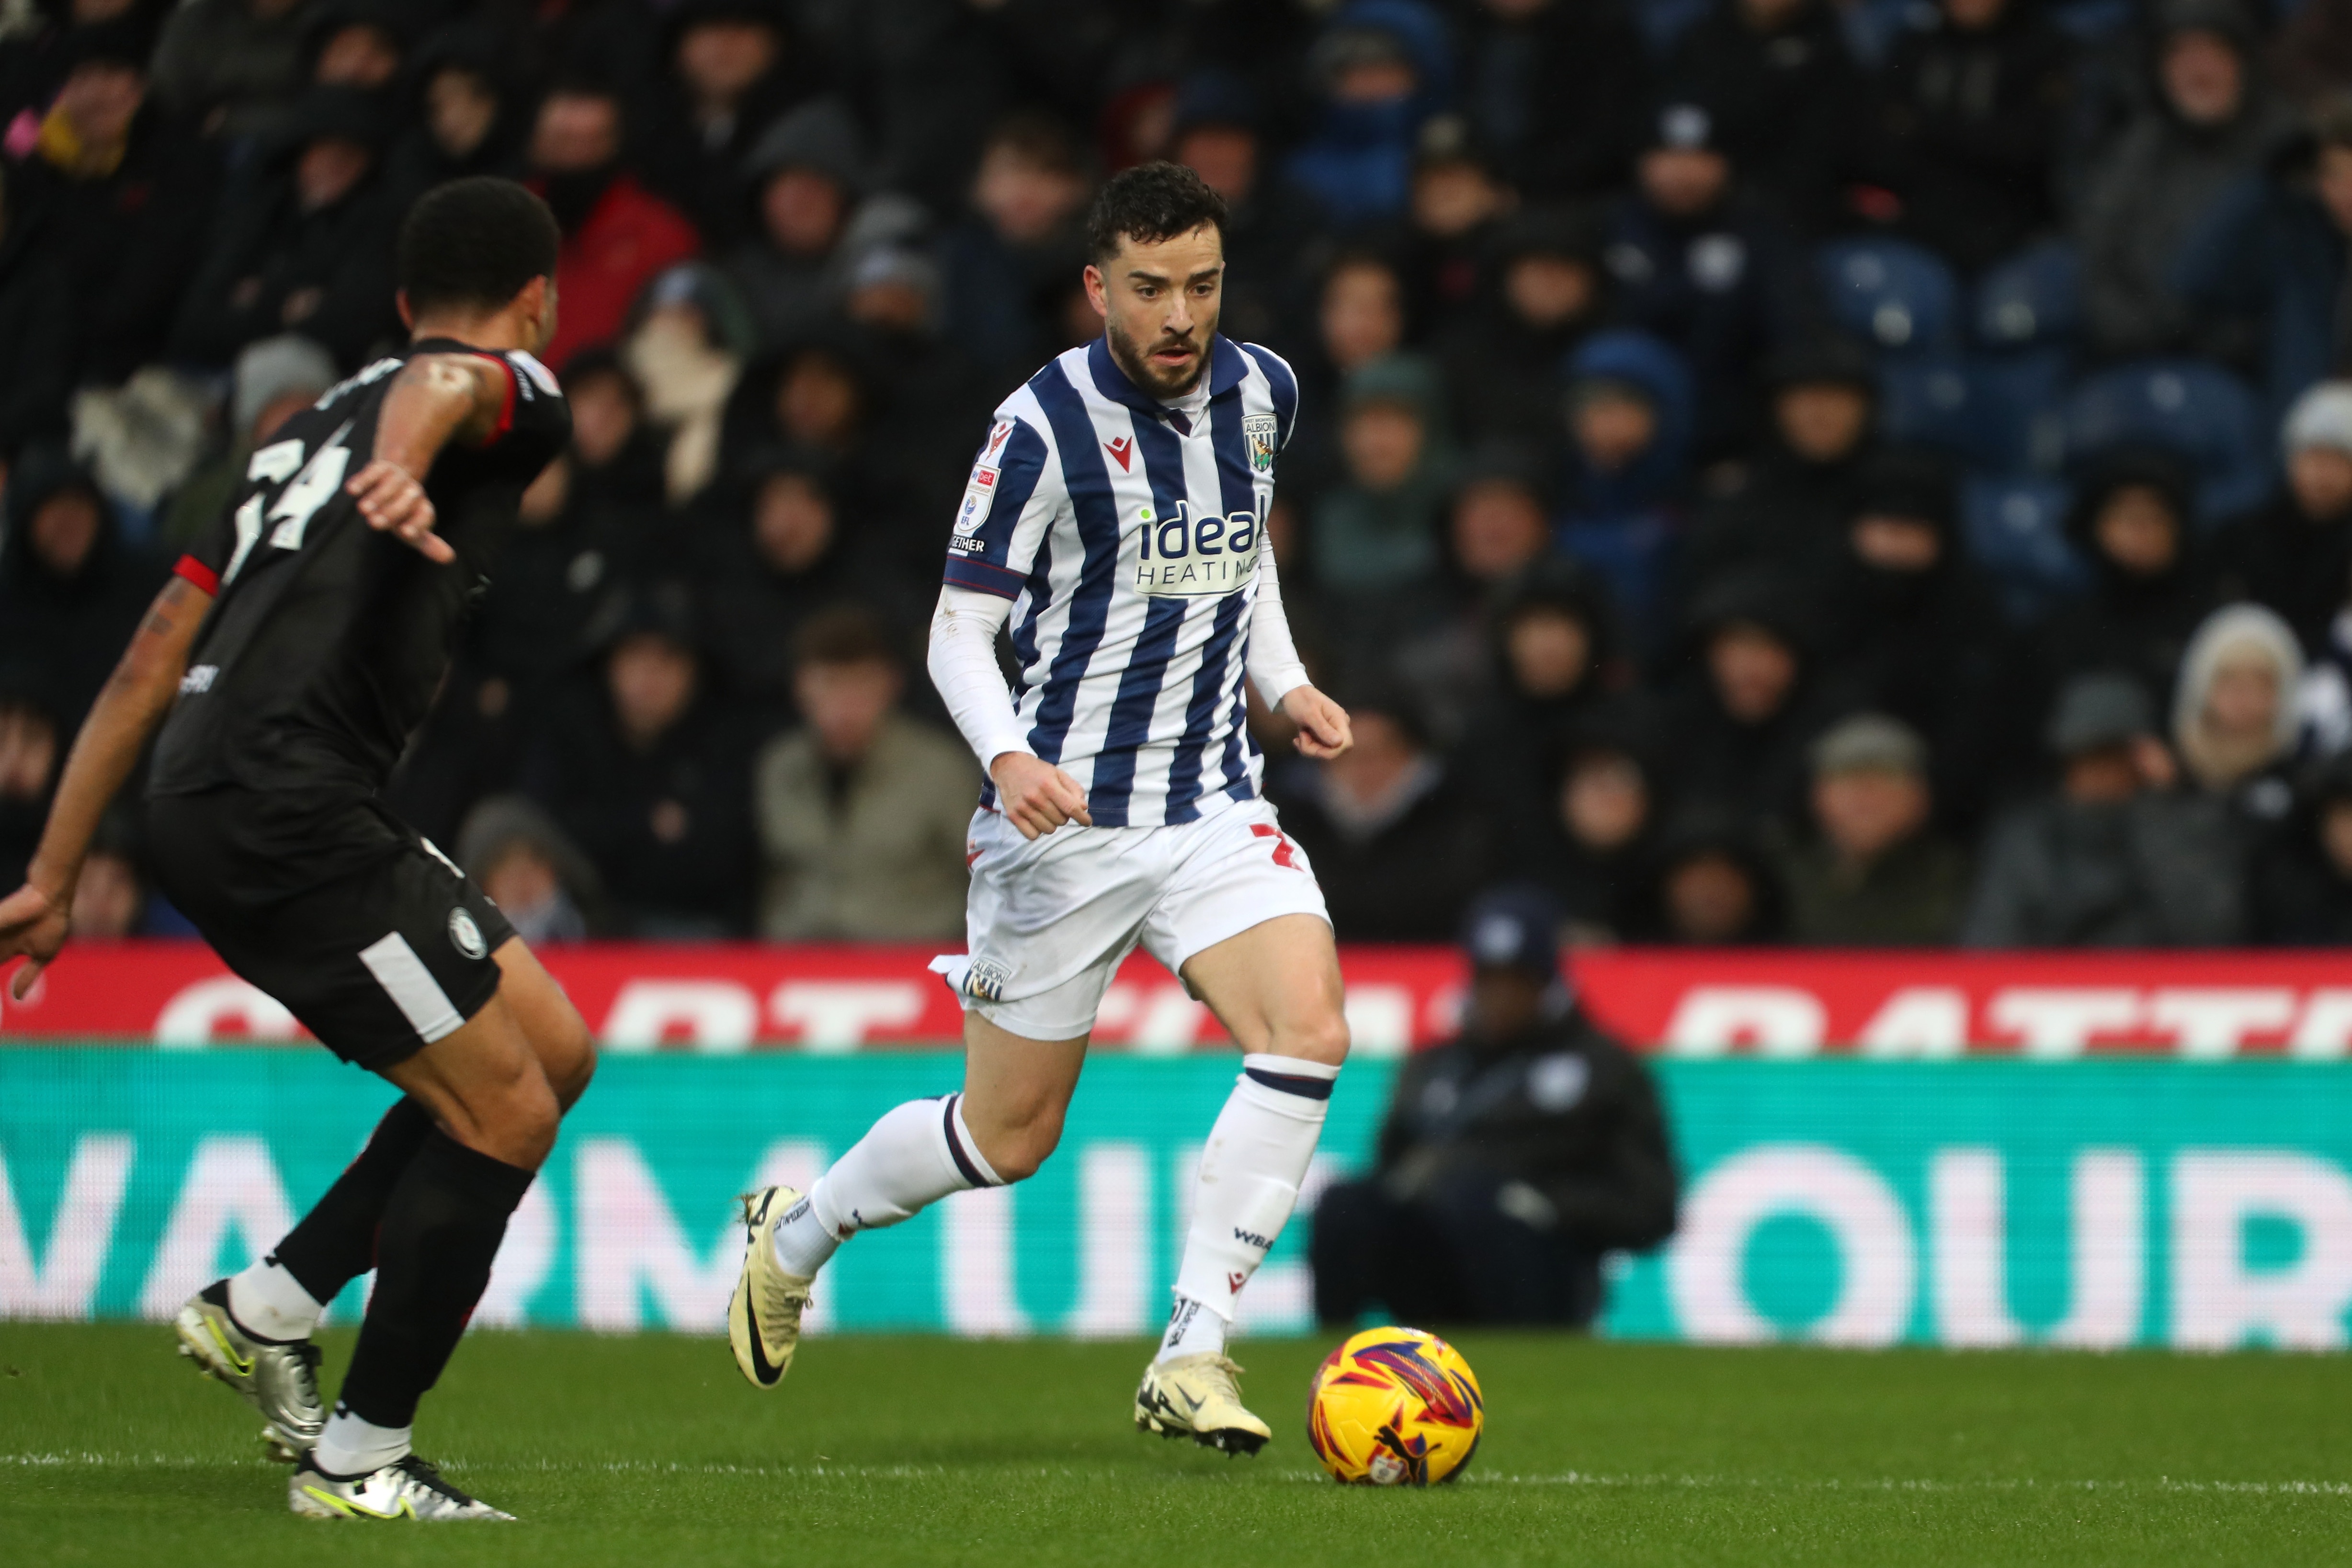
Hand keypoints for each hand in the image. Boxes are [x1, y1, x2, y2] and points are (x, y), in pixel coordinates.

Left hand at [0, 881, 69, 1000]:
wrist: (51, 895)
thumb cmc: (51, 921)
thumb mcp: (43, 954)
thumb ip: (28, 975)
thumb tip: (15, 997)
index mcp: (6, 951)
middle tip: (0, 976)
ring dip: (0, 951)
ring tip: (3, 949)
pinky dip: (1, 928)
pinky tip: (3, 937)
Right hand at [346, 459, 453, 563]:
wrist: (396, 477)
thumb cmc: (404, 512)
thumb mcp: (415, 528)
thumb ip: (428, 544)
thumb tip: (450, 558)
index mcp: (423, 508)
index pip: (425, 516)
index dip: (418, 524)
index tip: (407, 533)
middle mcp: (413, 492)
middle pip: (406, 502)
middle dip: (391, 512)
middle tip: (375, 523)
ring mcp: (398, 478)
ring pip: (390, 486)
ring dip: (376, 498)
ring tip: (363, 510)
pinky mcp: (381, 467)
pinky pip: (372, 472)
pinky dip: (362, 481)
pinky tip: (351, 490)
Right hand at [990, 752, 1090, 840]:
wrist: (1008, 766)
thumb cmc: (1037, 770)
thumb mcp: (1058, 773)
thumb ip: (1074, 789)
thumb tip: (1083, 808)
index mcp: (1048, 785)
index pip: (1070, 807)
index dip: (1082, 817)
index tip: (1087, 822)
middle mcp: (1035, 797)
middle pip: (1061, 820)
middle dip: (1064, 815)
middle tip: (1057, 806)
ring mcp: (1023, 808)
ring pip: (1048, 829)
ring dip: (1051, 823)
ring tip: (1046, 811)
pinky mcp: (1013, 816)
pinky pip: (1032, 835)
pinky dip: (1037, 830)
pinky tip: (1036, 819)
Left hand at [1280, 685, 1351, 759]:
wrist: (1292, 692)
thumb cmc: (1300, 700)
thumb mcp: (1309, 715)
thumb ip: (1323, 729)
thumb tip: (1339, 742)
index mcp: (1339, 719)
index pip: (1346, 744)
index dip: (1331, 752)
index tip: (1312, 746)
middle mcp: (1339, 726)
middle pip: (1334, 751)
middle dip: (1315, 750)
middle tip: (1301, 737)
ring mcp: (1332, 731)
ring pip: (1324, 751)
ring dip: (1308, 747)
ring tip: (1300, 734)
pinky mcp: (1325, 734)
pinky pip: (1319, 748)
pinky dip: (1307, 746)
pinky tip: (1299, 737)